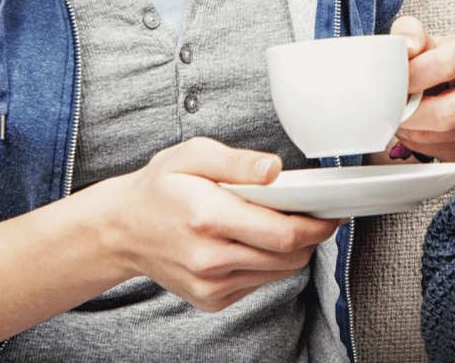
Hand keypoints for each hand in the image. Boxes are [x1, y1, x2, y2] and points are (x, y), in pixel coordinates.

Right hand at [92, 137, 342, 311]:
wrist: (122, 230)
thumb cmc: (160, 188)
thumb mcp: (193, 155)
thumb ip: (237, 161)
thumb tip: (274, 169)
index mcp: (207, 217)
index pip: (282, 232)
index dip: (317, 225)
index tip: (332, 213)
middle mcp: (209, 257)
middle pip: (287, 256)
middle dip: (312, 237)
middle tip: (318, 216)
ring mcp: (209, 284)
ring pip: (277, 272)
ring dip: (292, 251)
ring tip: (285, 225)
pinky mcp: (210, 299)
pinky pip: (258, 283)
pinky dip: (267, 263)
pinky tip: (254, 242)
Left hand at [385, 15, 454, 165]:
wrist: (450, 87)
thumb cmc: (435, 62)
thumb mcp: (423, 40)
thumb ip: (409, 32)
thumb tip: (407, 46)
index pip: (444, 66)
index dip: (410, 77)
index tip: (393, 81)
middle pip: (444, 113)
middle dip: (407, 112)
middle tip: (390, 106)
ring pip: (437, 136)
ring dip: (409, 129)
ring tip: (403, 113)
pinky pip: (438, 153)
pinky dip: (417, 143)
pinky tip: (417, 126)